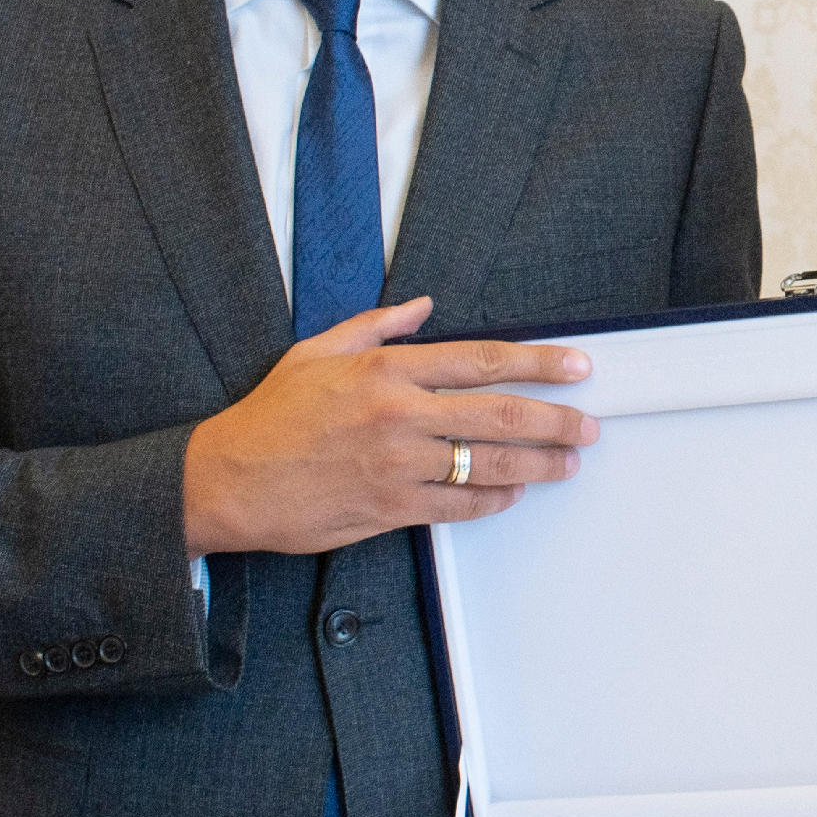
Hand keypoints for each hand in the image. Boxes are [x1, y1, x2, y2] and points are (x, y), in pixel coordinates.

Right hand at [183, 296, 600, 556]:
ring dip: (539, 465)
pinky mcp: (390, 508)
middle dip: (556, 421)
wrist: (228, 480)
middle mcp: (399, 415)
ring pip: (488, 465)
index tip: (577, 367)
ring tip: (567, 463)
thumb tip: (424, 307)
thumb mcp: (317, 352)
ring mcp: (397, 465)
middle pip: (500, 415)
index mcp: (386, 370)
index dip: (540, 364)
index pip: (484, 360)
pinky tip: (513, 493)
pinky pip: (459, 506)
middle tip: (589, 425)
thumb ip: (376, 327)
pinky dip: (492, 499)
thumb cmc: (270, 416)